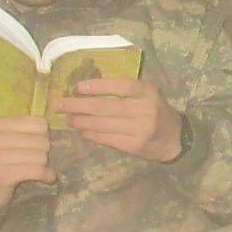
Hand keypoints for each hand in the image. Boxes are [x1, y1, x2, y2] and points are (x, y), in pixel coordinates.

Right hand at [0, 115, 55, 212]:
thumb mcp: (6, 141)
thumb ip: (25, 131)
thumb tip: (51, 128)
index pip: (38, 123)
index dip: (43, 136)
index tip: (38, 146)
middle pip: (41, 140)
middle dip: (44, 153)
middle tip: (39, 161)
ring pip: (40, 156)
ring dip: (45, 166)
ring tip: (41, 170)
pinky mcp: (1, 175)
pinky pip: (37, 171)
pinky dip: (46, 175)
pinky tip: (46, 178)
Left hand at [56, 77, 182, 160]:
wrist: (173, 137)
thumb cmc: (153, 109)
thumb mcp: (145, 93)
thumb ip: (123, 90)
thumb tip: (85, 89)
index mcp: (146, 91)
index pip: (120, 86)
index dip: (98, 86)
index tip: (77, 87)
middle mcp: (144, 109)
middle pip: (105, 107)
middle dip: (78, 106)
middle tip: (58, 104)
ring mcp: (139, 129)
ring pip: (102, 124)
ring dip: (81, 121)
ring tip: (67, 118)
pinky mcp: (134, 145)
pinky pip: (107, 139)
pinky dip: (91, 134)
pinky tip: (81, 130)